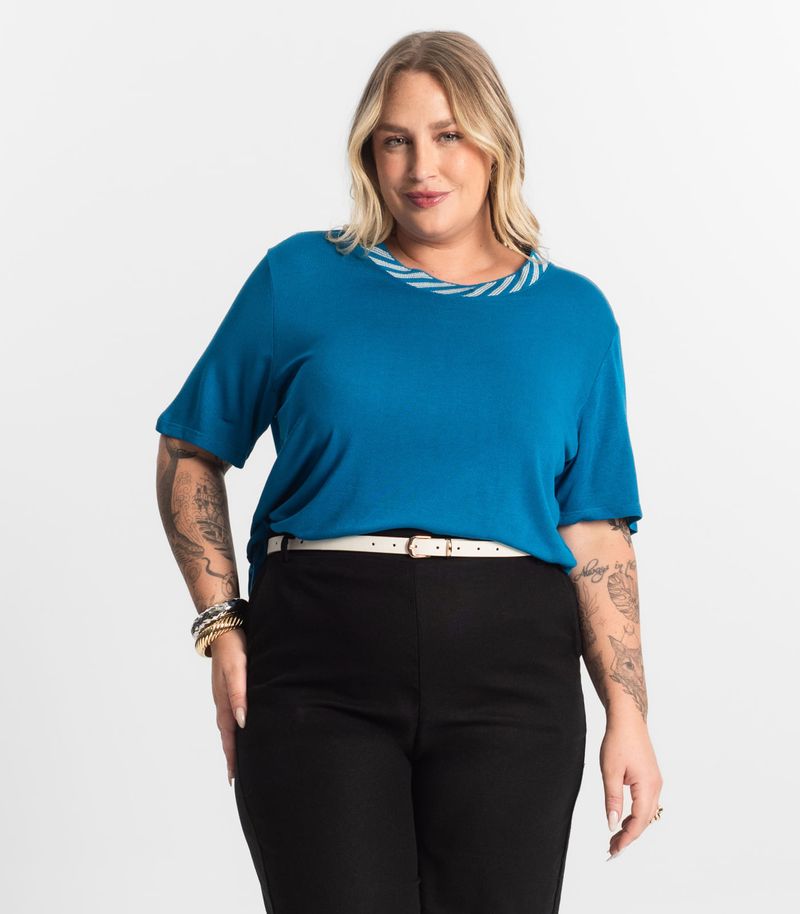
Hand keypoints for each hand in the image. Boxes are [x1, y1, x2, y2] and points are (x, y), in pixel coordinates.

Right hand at [210, 627, 247, 785]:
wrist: (224, 627)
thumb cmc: (234, 649)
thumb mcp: (237, 671)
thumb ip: (239, 695)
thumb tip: (242, 722)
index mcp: (224, 701)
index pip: (229, 736)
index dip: (232, 757)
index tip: (233, 778)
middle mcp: (223, 701)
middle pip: (227, 735)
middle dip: (231, 756)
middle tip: (235, 778)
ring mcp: (224, 694)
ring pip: (228, 725)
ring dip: (232, 742)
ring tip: (237, 759)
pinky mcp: (228, 686)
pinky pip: (230, 713)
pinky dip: (234, 727)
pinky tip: (240, 727)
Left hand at [600, 716, 662, 858]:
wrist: (628, 718)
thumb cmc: (619, 740)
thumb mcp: (610, 771)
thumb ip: (612, 799)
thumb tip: (613, 824)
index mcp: (648, 786)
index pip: (638, 821)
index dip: (627, 839)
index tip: (614, 851)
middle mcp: (656, 786)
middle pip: (644, 821)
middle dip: (629, 836)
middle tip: (611, 849)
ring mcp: (655, 782)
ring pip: (646, 813)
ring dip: (632, 826)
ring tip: (615, 837)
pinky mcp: (650, 777)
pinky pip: (645, 803)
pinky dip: (635, 814)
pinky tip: (624, 818)